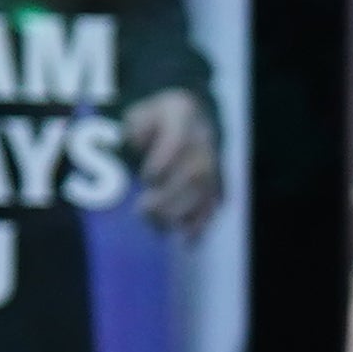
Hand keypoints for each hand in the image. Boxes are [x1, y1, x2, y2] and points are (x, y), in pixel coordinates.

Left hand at [123, 88, 223, 237]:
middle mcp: (203, 145)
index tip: (146, 178)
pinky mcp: (217, 188)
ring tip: (155, 225)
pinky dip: (200, 226)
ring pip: (202, 195)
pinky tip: (184, 240)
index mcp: (184, 121)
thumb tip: (137, 145)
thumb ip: (135, 127)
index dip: (162, 164)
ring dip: (178, 214)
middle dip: (167, 197)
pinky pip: (213, 208)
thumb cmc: (159, 120)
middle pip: (191, 175)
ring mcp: (213, 168)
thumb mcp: (142, 112)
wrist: (195, 119)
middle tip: (142, 210)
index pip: (177, 143)